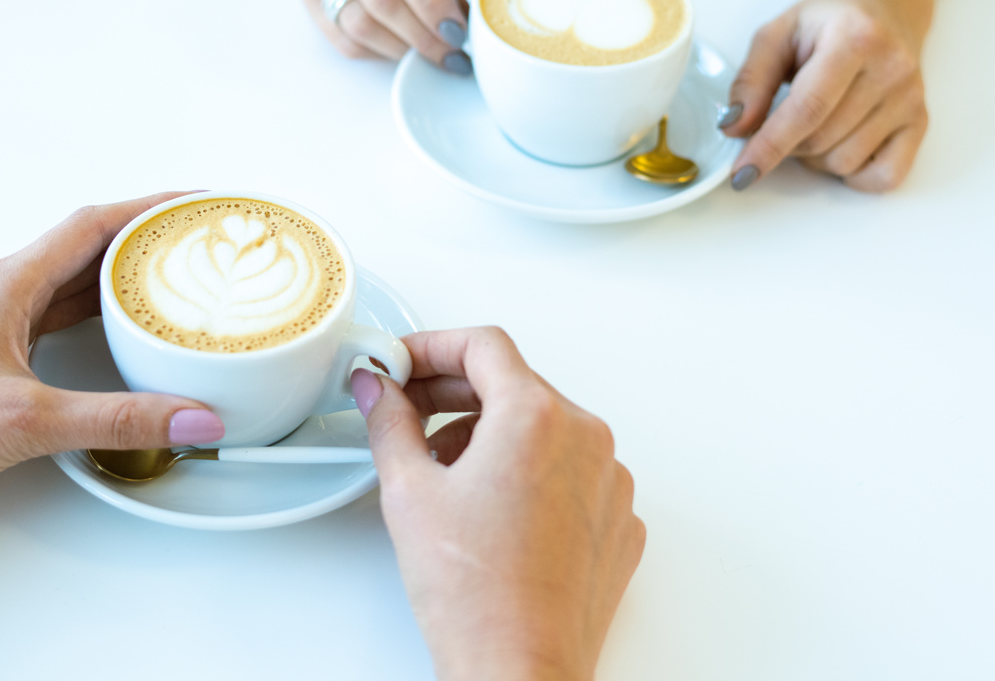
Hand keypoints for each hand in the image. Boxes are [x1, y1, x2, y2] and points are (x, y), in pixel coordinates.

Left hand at [0, 192, 222, 609]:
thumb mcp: (26, 421)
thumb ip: (117, 420)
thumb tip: (194, 419)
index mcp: (7, 283)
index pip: (93, 224)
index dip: (150, 208)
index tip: (196, 203)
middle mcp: (1, 292)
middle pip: (87, 247)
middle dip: (146, 240)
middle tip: (198, 241)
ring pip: (72, 283)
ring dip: (122, 278)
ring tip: (175, 281)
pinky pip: (56, 318)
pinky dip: (97, 316)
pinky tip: (120, 335)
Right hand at [301, 0, 474, 71]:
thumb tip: (471, 20)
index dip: (430, 4)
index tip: (457, 32)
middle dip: (420, 36)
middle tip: (451, 54)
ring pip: (357, 24)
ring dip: (399, 49)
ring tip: (429, 55)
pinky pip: (342, 37)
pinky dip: (376, 52)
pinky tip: (400, 47)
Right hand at [351, 327, 644, 680]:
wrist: (518, 670)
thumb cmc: (474, 595)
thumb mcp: (409, 492)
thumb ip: (390, 422)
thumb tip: (377, 389)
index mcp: (536, 416)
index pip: (484, 346)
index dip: (433, 347)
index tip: (403, 364)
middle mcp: (586, 438)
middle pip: (515, 385)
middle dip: (456, 394)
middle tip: (408, 413)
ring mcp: (609, 481)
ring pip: (545, 429)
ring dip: (492, 436)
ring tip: (446, 476)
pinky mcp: (617, 521)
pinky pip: (572, 473)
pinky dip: (531, 474)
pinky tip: (492, 511)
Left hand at [721, 0, 935, 193]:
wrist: (884, 6)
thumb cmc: (827, 22)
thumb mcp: (777, 34)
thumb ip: (751, 80)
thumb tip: (734, 127)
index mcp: (854, 39)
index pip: (807, 108)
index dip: (769, 145)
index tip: (742, 173)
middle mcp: (890, 69)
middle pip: (820, 140)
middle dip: (787, 143)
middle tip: (782, 118)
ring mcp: (910, 98)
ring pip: (844, 162)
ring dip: (815, 157)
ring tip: (815, 122)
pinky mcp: (920, 122)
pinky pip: (883, 177)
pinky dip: (853, 174)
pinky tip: (841, 144)